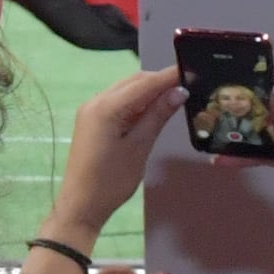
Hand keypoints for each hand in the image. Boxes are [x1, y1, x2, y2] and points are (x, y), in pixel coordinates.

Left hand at [49, 67, 181, 244]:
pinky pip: (119, 102)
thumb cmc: (111, 181)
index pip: (144, 83)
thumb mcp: (139, 147)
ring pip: (126, 90)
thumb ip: (157, 116)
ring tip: (177, 95)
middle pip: (134, 82)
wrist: (81, 205)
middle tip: (189, 84)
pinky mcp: (92, 120)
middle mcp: (95, 101)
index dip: (169, 76)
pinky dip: (137, 102)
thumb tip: (179, 92)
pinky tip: (154, 108)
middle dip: (160, 81)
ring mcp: (91, 110)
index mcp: (106, 108)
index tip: (192, 69)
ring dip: (149, 91)